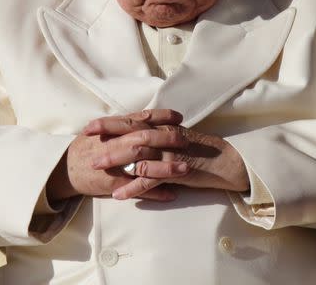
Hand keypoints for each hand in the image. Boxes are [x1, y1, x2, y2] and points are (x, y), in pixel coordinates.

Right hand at [47, 109, 189, 201]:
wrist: (63, 169)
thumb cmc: (85, 148)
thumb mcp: (101, 130)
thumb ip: (121, 124)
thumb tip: (145, 116)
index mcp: (113, 129)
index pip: (140, 118)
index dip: (161, 116)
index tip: (179, 116)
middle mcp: (114, 144)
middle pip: (145, 139)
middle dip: (168, 139)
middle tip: (187, 140)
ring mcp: (114, 165)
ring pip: (143, 165)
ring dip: (166, 167)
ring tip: (186, 169)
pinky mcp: (113, 184)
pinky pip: (136, 189)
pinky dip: (155, 192)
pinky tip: (172, 194)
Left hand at [84, 119, 249, 199]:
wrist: (229, 162)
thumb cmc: (202, 151)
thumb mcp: (178, 139)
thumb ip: (158, 136)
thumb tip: (137, 137)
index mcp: (164, 126)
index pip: (133, 120)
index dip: (111, 122)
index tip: (90, 125)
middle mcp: (166, 136)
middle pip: (131, 133)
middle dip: (107, 136)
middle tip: (86, 141)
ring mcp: (171, 153)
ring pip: (138, 154)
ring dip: (115, 160)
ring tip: (96, 167)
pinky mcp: (177, 171)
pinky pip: (152, 179)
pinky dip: (134, 187)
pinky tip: (119, 194)